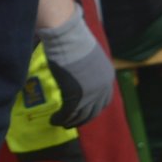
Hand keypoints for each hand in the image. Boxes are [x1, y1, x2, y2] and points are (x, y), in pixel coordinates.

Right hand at [40, 5, 114, 127]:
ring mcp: (90, 94)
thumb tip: (80, 70)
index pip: (104, 100)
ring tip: (61, 123)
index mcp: (107, 78)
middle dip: (83, 118)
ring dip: (71, 121)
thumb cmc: (74, 40)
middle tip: (72, 121)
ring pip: (81, 115)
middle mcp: (102, 89)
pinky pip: (68, 113)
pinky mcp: (75, 97)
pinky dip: (61, 119)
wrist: (68, 38)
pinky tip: (54, 120)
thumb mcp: (88, 56)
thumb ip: (88, 68)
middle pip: (93, 111)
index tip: (84, 110)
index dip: (94, 107)